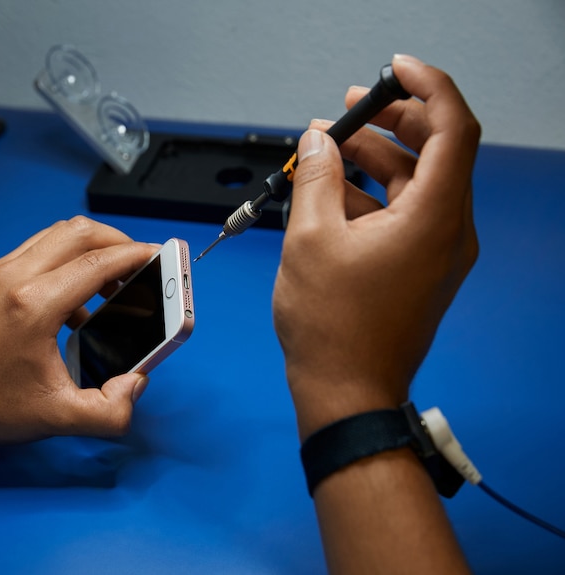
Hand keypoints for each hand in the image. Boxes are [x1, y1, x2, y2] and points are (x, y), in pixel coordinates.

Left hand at [0, 216, 157, 450]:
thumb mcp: (57, 419)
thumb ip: (110, 410)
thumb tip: (136, 383)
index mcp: (31, 306)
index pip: (96, 263)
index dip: (135, 256)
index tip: (158, 257)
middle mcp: (10, 278)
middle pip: (77, 232)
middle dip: (117, 242)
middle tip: (140, 264)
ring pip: (55, 235)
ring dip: (90, 248)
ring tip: (111, 281)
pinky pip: (35, 251)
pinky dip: (65, 260)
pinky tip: (75, 298)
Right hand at [273, 54, 480, 437]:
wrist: (346, 393)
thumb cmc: (332, 328)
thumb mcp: (309, 240)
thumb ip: (314, 178)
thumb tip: (315, 143)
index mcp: (433, 218)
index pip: (453, 129)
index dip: (427, 88)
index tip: (394, 70)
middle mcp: (447, 232)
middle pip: (435, 151)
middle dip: (392, 122)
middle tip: (348, 108)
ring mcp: (436, 253)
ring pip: (416, 183)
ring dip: (375, 159)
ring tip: (328, 147)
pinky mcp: (419, 269)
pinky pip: (404, 214)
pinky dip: (373, 195)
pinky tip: (330, 192)